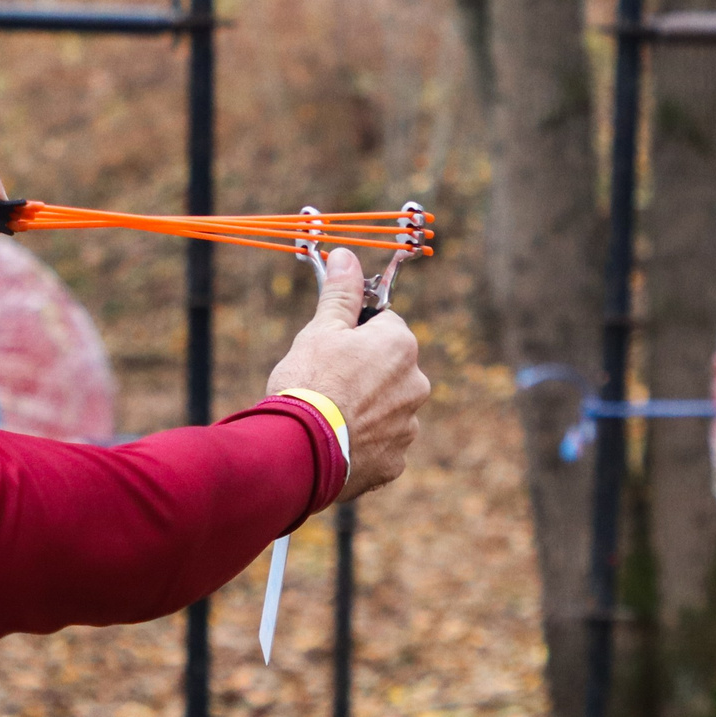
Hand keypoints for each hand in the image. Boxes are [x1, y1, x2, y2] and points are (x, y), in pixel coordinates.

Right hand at [265, 248, 430, 498]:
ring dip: (365, 410)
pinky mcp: (395, 461)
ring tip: (329, 416)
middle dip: (364, 372)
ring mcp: (408, 426)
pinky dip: (363, 443)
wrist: (300, 448)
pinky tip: (337, 442)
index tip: (332, 347)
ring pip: (386, 408)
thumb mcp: (321, 329)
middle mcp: (415, 384)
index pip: (385, 326)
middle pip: (388, 369)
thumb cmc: (309, 381)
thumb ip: (341, 293)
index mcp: (400, 345)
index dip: (355, 334)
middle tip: (326, 382)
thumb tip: (347, 256)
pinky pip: (381, 444)